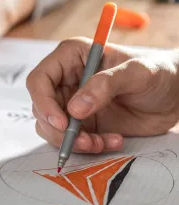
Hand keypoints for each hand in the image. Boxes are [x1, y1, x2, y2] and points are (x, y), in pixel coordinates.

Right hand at [26, 37, 178, 151]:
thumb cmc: (157, 73)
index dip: (43, 102)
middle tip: (84, 140)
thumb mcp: (136, 73)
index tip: (62, 122)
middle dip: (59, 129)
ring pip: (51, 127)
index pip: (39, 80)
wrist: (172, 96)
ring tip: (100, 142)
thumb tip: (74, 109)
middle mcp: (66, 80)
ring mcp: (72, 102)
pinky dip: (86, 146)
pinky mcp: (81, 122)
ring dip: (71, 141)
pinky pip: (69, 139)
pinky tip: (110, 141)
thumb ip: (105, 85)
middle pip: (41, 108)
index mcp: (72, 58)